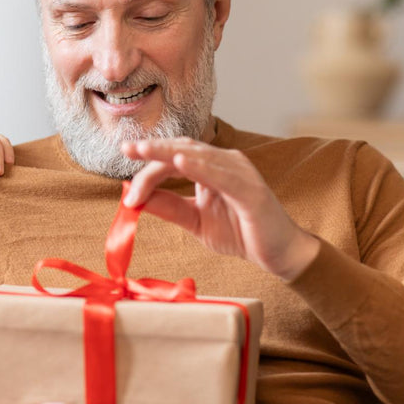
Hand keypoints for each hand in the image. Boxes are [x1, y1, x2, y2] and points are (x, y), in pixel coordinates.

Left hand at [121, 137, 319, 280]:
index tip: (125, 183)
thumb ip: (168, 207)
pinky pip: (223, 175)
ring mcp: (240, 172)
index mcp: (211, 167)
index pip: (174, 158)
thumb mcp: (195, 220)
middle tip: (127, 148)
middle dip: (153, 149)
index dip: (149, 166)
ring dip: (169, 154)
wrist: (278, 254)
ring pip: (199, 156)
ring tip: (143, 151)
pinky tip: (182, 162)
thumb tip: (134, 198)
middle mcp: (225, 162)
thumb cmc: (240, 233)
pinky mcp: (252, 190)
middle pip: (183, 149)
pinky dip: (202, 167)